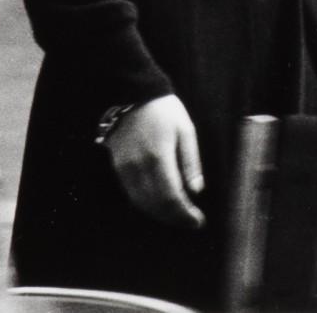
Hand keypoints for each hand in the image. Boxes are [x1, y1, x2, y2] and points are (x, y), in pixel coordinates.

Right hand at [104, 94, 205, 229]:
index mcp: (159, 158)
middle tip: (190, 221)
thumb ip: (191, 162)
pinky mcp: (118, 167)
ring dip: (160, 215)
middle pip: (156, 205)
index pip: (171, 198)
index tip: (198, 221)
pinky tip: (159, 204)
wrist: (132, 95)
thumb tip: (196, 191)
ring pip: (142, 204)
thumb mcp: (186, 131)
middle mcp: (139, 168)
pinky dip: (147, 205)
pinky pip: (132, 194)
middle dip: (175, 218)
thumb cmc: (164, 111)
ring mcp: (125, 169)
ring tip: (177, 216)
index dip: (185, 214)